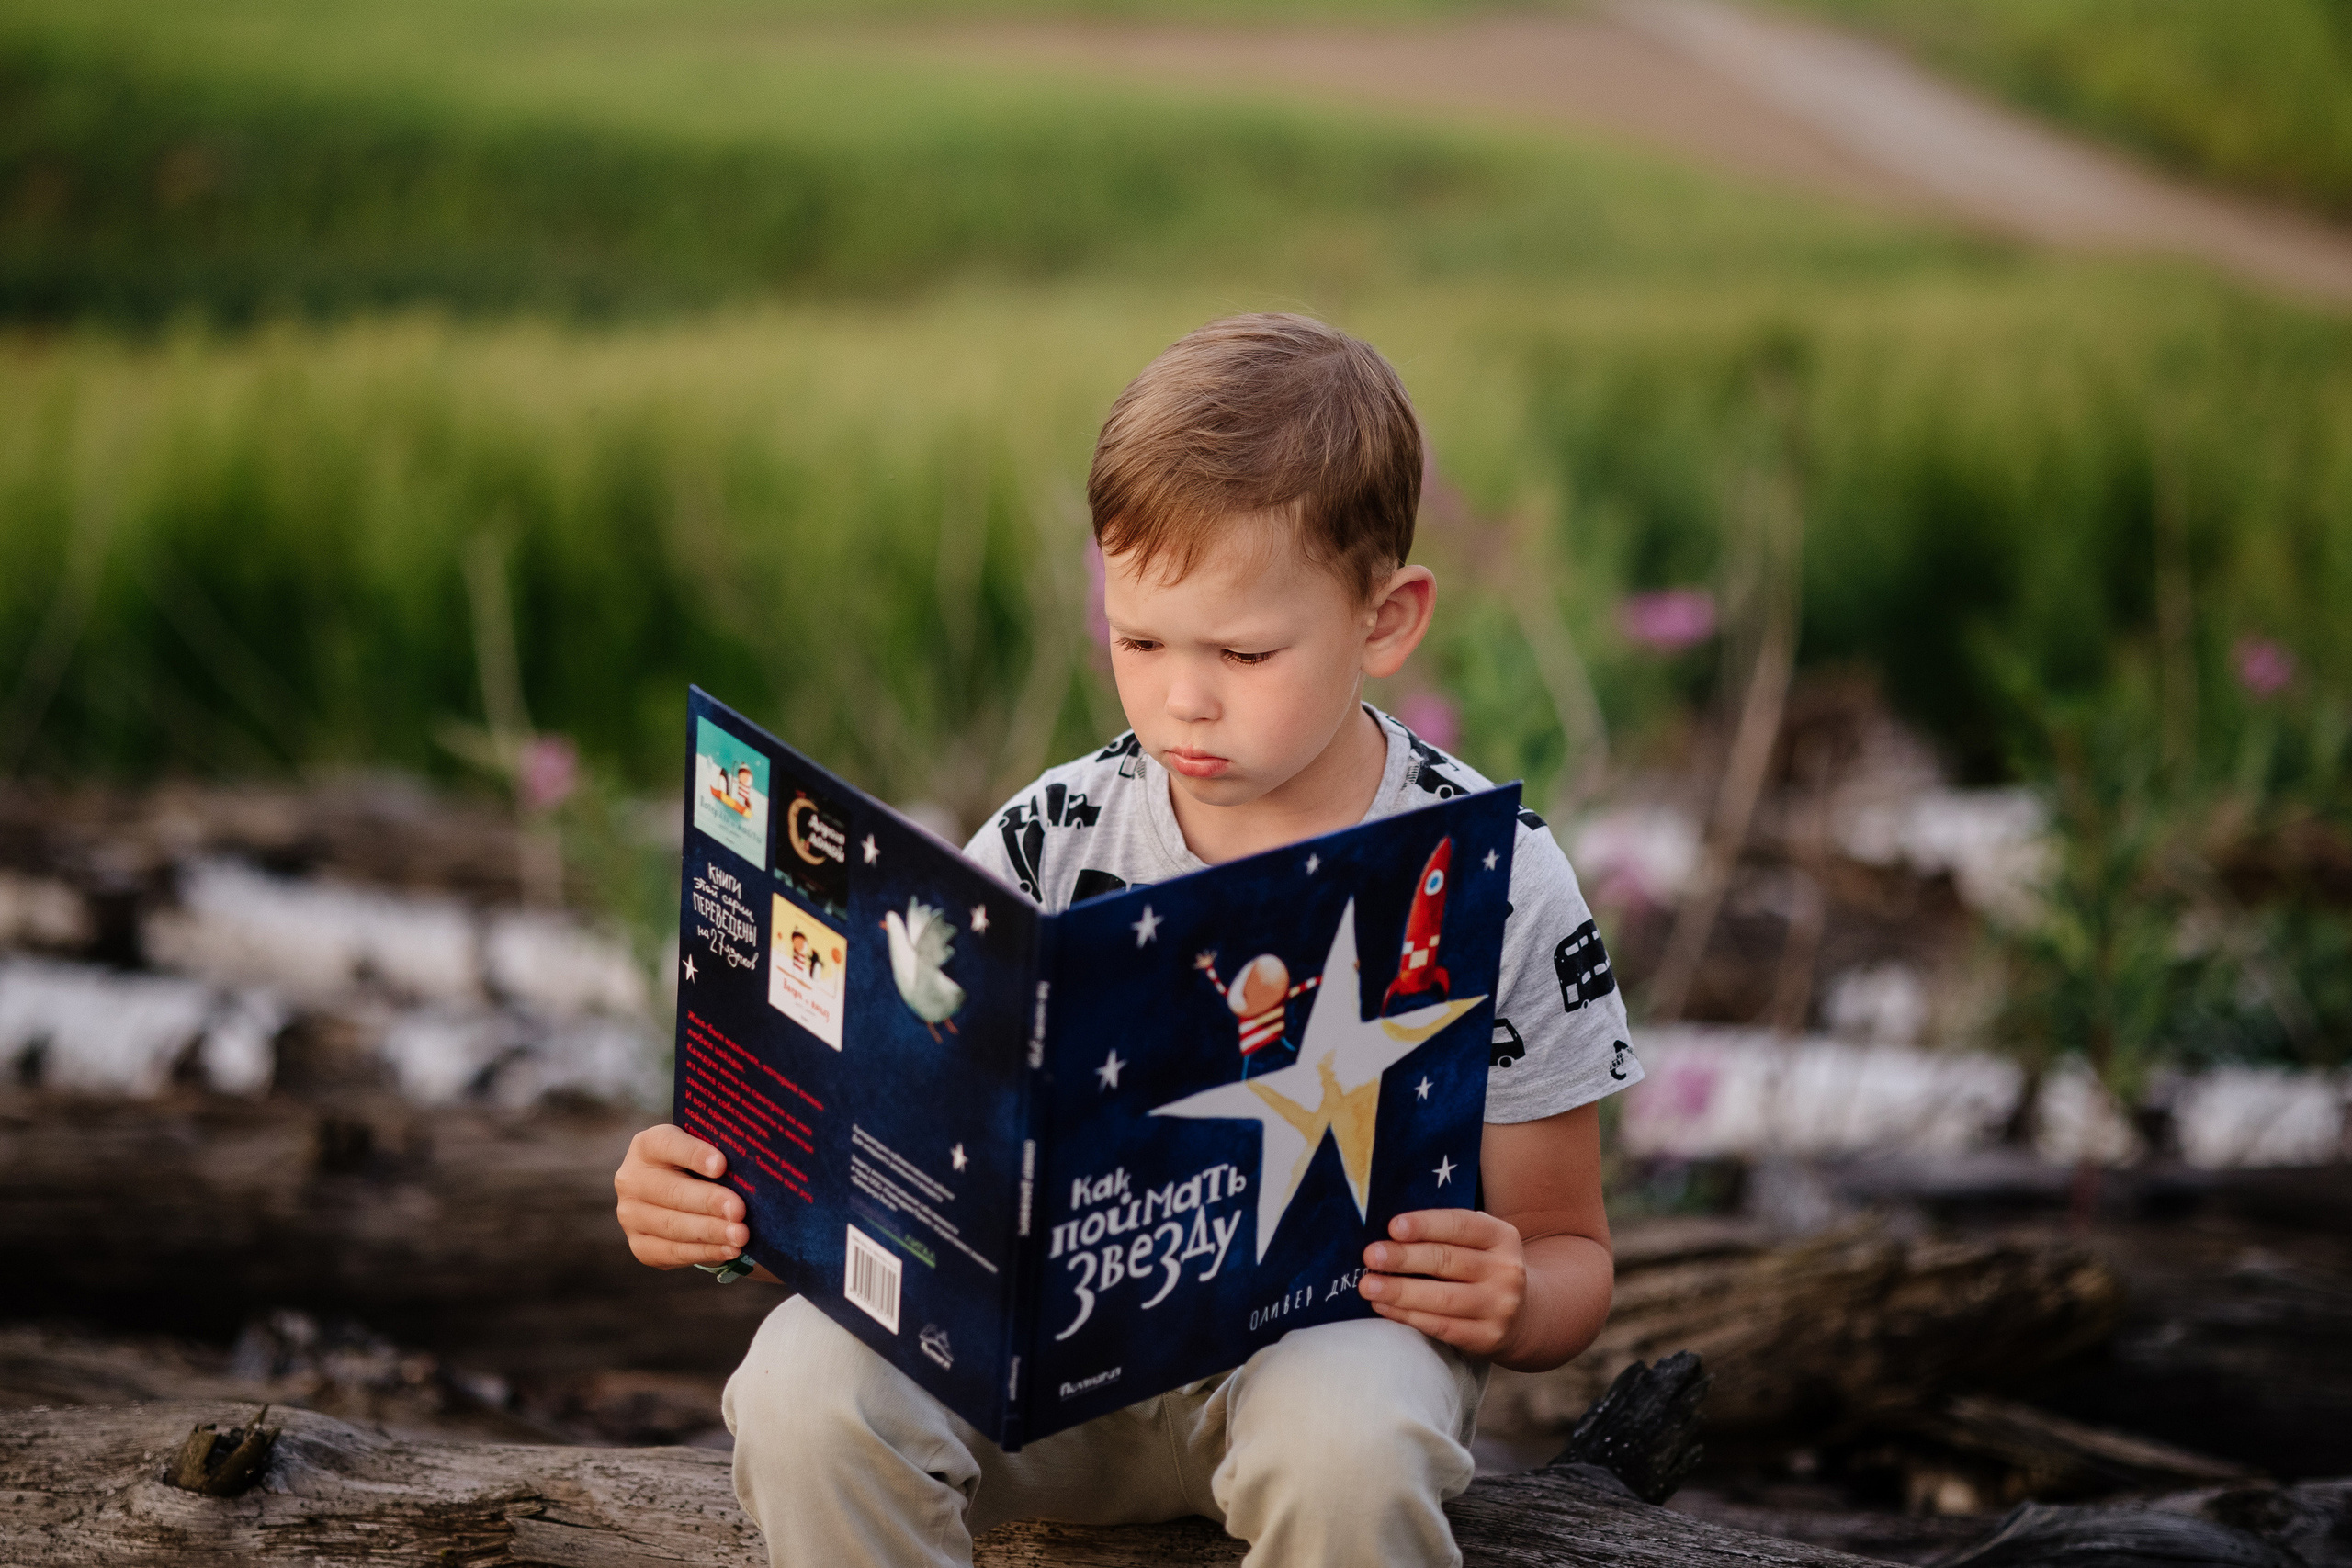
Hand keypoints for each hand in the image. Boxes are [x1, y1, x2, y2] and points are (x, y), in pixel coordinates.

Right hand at [614, 1124, 749, 1268]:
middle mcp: (631, 1179)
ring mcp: (631, 1215)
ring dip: (710, 1232)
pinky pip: (672, 1252)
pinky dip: (704, 1252)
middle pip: (672, 1192)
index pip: (668, 1145)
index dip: (694, 1154)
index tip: (721, 1165)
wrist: (681, 1193)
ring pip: (672, 1226)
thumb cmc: (702, 1165)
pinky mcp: (640, 1245)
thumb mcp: (706, 1148)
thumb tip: (749, 1164)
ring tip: (740, 1235)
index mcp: (647, 1145)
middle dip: (709, 1202)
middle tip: (739, 1211)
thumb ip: (720, 1149)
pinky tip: (729, 1250)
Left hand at [1358, 1208, 1526, 1358]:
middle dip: (1404, 1258)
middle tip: (1371, 1256)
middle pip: (1448, 1261)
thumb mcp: (1479, 1243)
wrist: (1521, 1316)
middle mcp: (1506, 1270)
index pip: (1461, 1225)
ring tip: (1368, 1286)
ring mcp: (1500, 1306)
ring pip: (1443, 1298)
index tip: (1393, 1226)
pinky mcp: (1488, 1337)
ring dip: (1400, 1291)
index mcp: (1502, 1236)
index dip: (1426, 1225)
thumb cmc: (1482, 1268)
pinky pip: (1441, 1326)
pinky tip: (1383, 1307)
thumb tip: (1389, 1233)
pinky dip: (1408, 1316)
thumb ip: (1445, 1233)